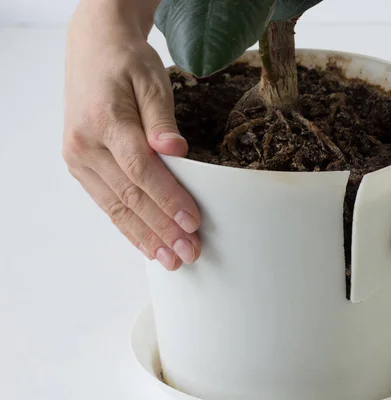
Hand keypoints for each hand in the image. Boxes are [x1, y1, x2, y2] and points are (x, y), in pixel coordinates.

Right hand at [62, 4, 200, 269]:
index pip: (141, 170)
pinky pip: (106, 203)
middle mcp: (85, 145)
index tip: (193, 222)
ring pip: (115, 207)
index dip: (169, 199)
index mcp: (104, 122)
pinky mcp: (81, 166)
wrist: (94, 49)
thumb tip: (176, 151)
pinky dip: (128, 227)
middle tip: (189, 254)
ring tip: (171, 260)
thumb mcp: (151, 79)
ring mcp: (79, 158)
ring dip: (146, 237)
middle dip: (162, 229)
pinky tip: (146, 245)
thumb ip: (162, 118)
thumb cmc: (127, 63)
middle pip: (129, 196)